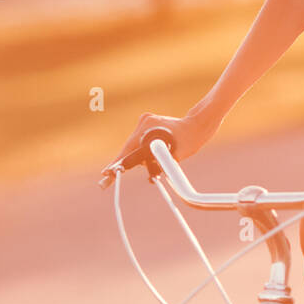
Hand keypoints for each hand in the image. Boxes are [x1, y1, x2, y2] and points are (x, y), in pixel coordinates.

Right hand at [98, 106, 218, 186]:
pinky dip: (144, 151)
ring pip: (136, 146)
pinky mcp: (148, 124)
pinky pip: (141, 142)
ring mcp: (146, 122)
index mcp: (148, 127)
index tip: (106, 174)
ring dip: (141, 157)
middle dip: (128, 163)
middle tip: (107, 181)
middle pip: (130, 148)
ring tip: (159, 158)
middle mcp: (144, 122)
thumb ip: (158, 164)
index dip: (118, 164)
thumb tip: (149, 176)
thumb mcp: (173, 156)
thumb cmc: (188, 141)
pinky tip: (156, 154)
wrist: (197, 126)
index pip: (128, 149)